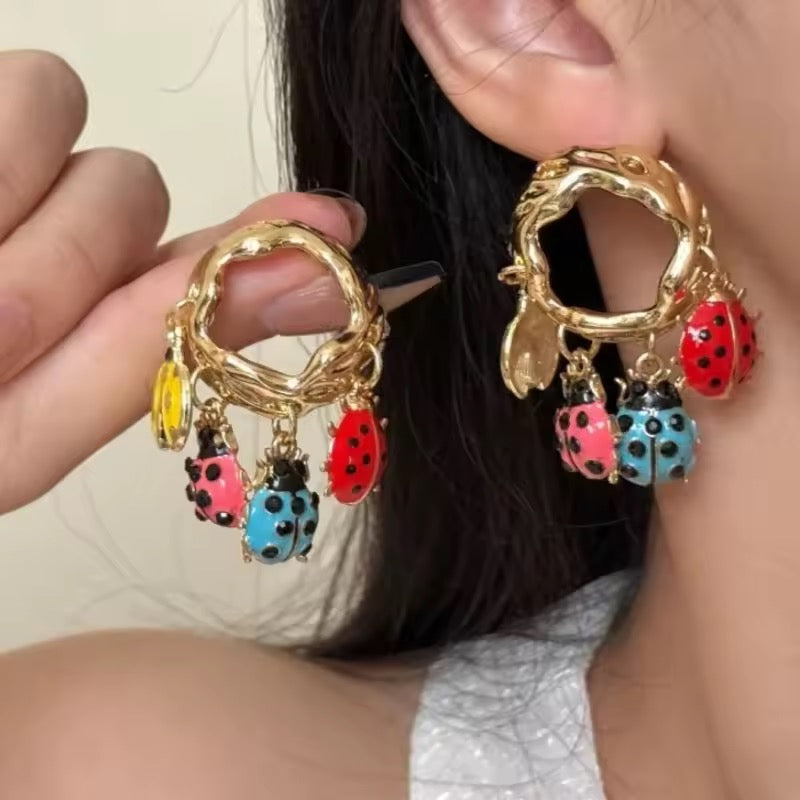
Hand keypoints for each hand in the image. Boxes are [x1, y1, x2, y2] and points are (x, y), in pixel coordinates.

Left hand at [0, 51, 435, 513]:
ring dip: (36, 153)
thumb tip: (311, 276)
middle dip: (108, 223)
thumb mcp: (24, 437)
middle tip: (43, 257)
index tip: (333, 234)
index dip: (254, 266)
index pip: (155, 317)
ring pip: (47, 96)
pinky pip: (7, 77)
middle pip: (120, 191)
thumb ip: (156, 352)